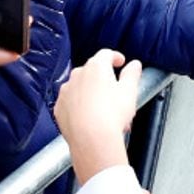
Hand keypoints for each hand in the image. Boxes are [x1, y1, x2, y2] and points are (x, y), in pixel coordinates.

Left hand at [54, 50, 141, 183]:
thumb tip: (134, 65)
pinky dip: (78, 106)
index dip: (115, 57)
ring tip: (104, 110)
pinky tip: (89, 117)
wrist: (91, 139)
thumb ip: (132, 74)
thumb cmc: (110, 115)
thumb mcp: (130, 92)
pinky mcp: (59, 107)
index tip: (120, 62)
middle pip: (92, 71)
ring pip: (80, 87)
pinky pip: (70, 102)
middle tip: (115, 93)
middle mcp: (78, 75)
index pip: (106, 54)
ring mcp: (66, 91)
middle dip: (103, 79)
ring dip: (90, 93)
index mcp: (96, 67)